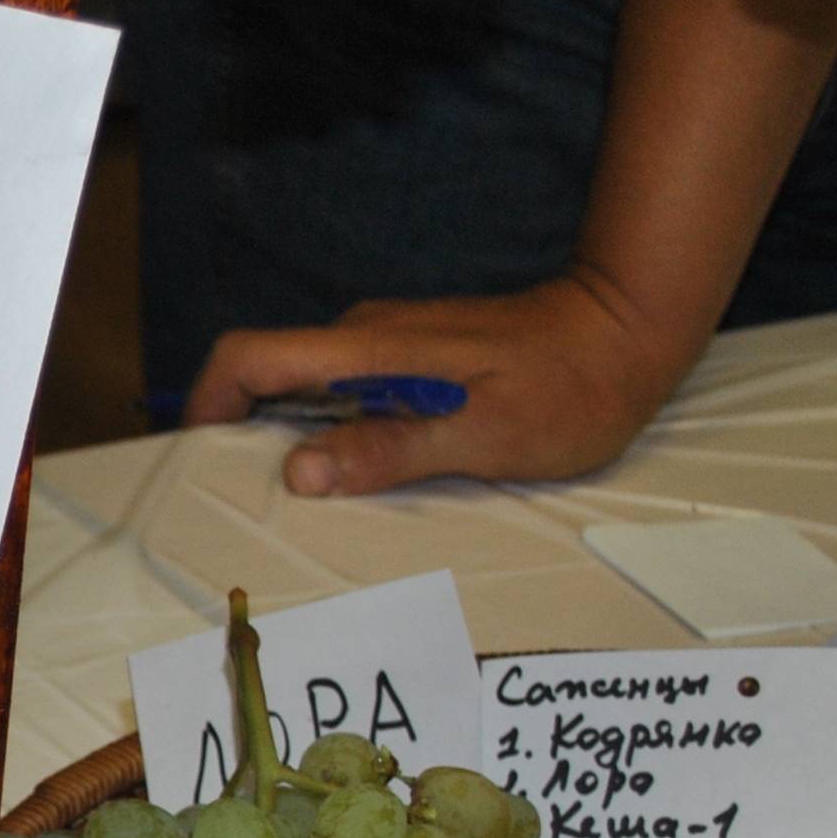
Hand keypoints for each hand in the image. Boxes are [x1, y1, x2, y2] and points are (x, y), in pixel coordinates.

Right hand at [181, 271, 687, 498]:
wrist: (632, 330)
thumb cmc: (568, 391)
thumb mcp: (484, 435)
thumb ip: (389, 450)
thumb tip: (299, 472)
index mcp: (370, 353)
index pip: (251, 357)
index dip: (208, 405)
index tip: (205, 461)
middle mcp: (365, 338)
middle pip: (270, 376)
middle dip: (249, 437)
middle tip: (264, 507)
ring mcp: (390, 341)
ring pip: (311, 387)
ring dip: (299, 438)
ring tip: (325, 500)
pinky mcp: (414, 352)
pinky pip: (350, 390)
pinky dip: (339, 430)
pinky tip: (374, 470)